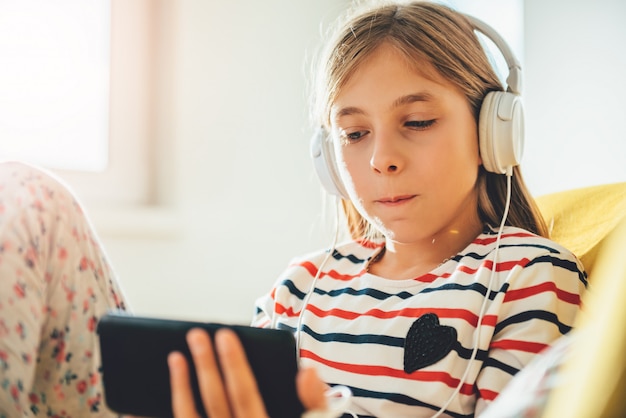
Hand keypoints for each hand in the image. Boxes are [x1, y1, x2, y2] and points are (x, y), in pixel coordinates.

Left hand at [168, 328, 326, 417]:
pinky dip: (173, 408)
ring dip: (181, 387)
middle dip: (205, 365)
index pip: (245, 395)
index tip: (224, 335)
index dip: (234, 364)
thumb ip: (315, 403)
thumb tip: (307, 373)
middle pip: (215, 402)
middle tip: (196, 335)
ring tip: (176, 358)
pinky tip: (164, 394)